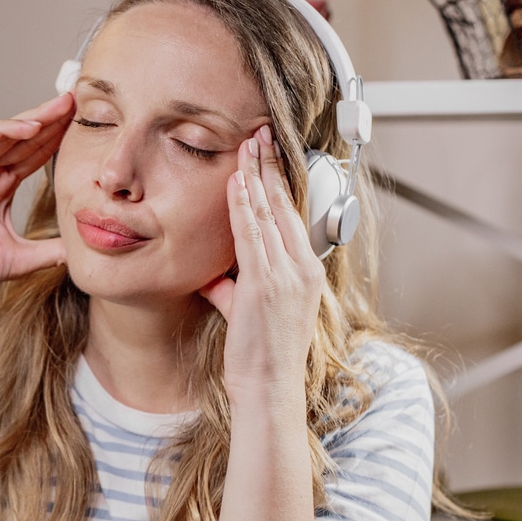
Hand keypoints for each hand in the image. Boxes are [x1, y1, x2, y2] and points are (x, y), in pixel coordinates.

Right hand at [0, 94, 74, 298]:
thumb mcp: (19, 259)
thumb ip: (49, 251)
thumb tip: (80, 252)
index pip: (31, 156)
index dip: (56, 140)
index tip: (83, 128)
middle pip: (20, 139)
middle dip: (49, 120)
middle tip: (77, 103)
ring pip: (1, 133)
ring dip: (31, 118)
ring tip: (60, 108)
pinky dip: (2, 130)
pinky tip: (29, 127)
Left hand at [199, 125, 324, 403]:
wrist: (269, 388)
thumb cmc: (260, 357)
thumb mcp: (248, 314)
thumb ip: (234, 289)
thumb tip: (216, 277)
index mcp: (305, 272)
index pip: (292, 216)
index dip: (279, 182)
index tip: (269, 154)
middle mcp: (302, 268)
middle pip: (285, 205)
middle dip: (272, 166)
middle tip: (262, 132)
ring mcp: (287, 275)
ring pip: (271, 213)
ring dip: (258, 175)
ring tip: (250, 144)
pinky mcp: (266, 284)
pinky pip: (253, 235)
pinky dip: (244, 206)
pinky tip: (237, 182)